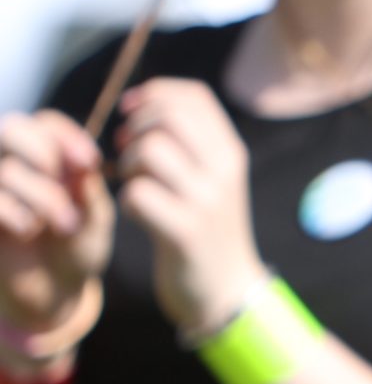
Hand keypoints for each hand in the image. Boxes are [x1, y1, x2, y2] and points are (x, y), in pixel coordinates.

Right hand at [0, 109, 114, 340]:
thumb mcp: (95, 218)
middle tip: (71, 188)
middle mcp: (9, 165)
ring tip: (66, 224)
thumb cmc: (77, 249)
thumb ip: (89, 189)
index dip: (67, 137)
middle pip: (13, 128)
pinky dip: (13, 210)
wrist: (53, 293)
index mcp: (44, 157)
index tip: (90, 164)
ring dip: (42, 195)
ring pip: (7, 167)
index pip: (45, 123)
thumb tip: (83, 165)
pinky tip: (27, 229)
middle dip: (46, 155)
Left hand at [113, 78, 263, 339]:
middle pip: (168, 115)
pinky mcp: (186, 232)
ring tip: (134, 185)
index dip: (154, 93)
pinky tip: (139, 215)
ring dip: (127, 165)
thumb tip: (145, 103)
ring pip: (150, 150)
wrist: (226, 290)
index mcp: (231, 152)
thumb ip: (192, 141)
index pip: (193, 96)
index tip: (133, 113)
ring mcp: (207, 201)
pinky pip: (138, 194)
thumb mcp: (212, 179)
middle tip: (128, 154)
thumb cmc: (206, 229)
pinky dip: (127, 202)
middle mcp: (225, 171)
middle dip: (136, 128)